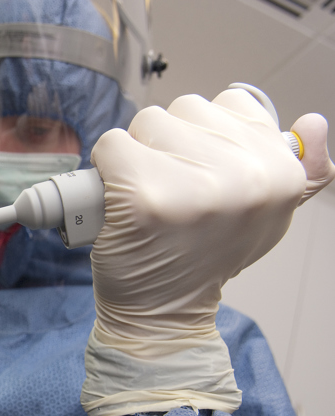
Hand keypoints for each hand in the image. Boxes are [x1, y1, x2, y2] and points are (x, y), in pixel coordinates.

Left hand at [81, 88, 317, 415]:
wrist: (163, 309)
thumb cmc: (206, 255)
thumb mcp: (270, 214)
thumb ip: (300, 168)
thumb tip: (313, 123)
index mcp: (281, 173)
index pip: (233, 105)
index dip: (205, 135)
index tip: (200, 172)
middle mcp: (244, 176)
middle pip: (184, 108)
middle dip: (168, 143)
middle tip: (170, 190)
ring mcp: (192, 186)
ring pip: (146, 122)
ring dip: (135, 154)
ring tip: (147, 196)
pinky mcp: (141, 196)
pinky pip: (111, 145)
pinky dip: (104, 168)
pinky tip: (118, 200)